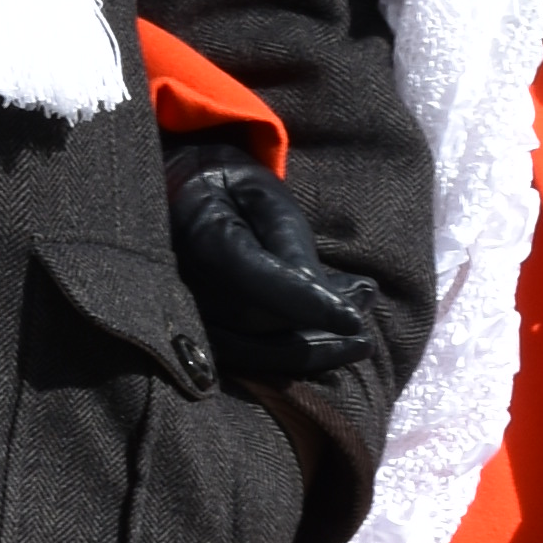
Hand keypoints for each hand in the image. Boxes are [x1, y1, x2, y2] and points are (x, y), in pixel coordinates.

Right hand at [165, 147, 382, 390]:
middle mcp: (187, 282)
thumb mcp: (263, 194)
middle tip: (365, 336)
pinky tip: (327, 345)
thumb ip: (290, 241)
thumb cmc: (229, 186)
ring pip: (253, 351)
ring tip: (358, 343)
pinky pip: (244, 356)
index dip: (308, 304)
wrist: (177, 194)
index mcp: (204, 236)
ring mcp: (186, 311)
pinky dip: (290, 356)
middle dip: (318, 335)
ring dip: (310, 355)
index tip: (354, 320)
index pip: (258, 281)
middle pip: (258, 325)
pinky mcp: (196, 329)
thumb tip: (324, 297)